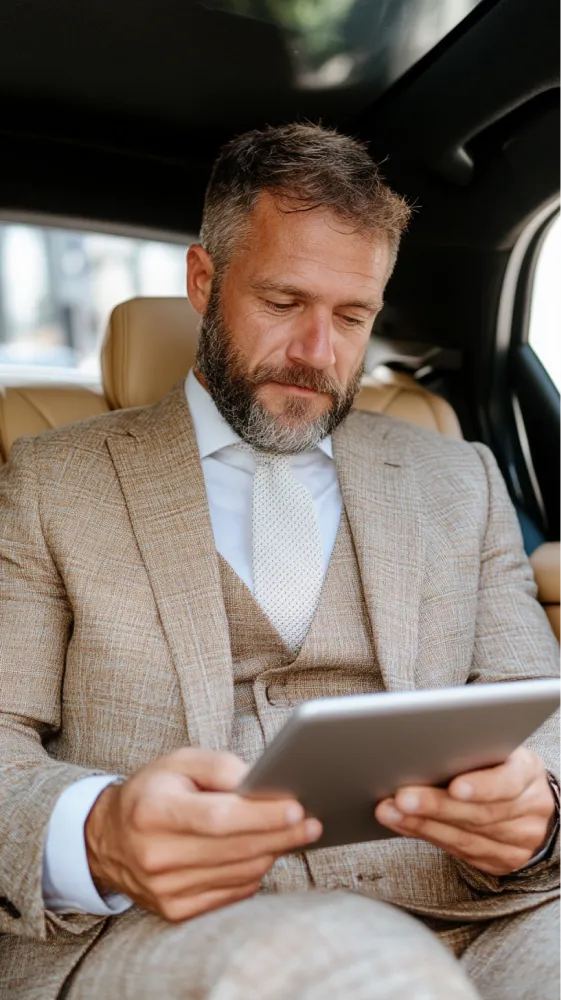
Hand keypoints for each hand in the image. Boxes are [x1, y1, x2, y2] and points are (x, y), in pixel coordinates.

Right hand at [85, 748, 320, 920]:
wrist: (108, 840)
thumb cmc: (152, 793)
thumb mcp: (178, 762)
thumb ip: (219, 767)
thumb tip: (258, 782)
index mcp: (153, 813)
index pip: (219, 818)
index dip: (261, 815)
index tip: (296, 807)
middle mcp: (156, 856)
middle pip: (236, 849)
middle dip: (281, 835)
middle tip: (312, 821)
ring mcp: (165, 890)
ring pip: (240, 873)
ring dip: (272, 852)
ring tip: (290, 832)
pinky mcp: (176, 911)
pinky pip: (233, 893)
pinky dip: (253, 871)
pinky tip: (260, 852)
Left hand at [375, 747, 555, 875]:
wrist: (532, 803)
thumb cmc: (502, 765)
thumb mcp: (500, 750)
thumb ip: (473, 749)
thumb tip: (425, 747)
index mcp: (528, 773)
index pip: (509, 782)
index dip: (482, 787)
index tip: (455, 786)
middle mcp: (528, 811)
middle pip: (481, 814)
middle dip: (437, 806)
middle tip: (402, 797)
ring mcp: (518, 842)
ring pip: (466, 838)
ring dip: (422, 825)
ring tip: (391, 811)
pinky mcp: (500, 861)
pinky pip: (461, 853)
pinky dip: (427, 836)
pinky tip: (403, 825)